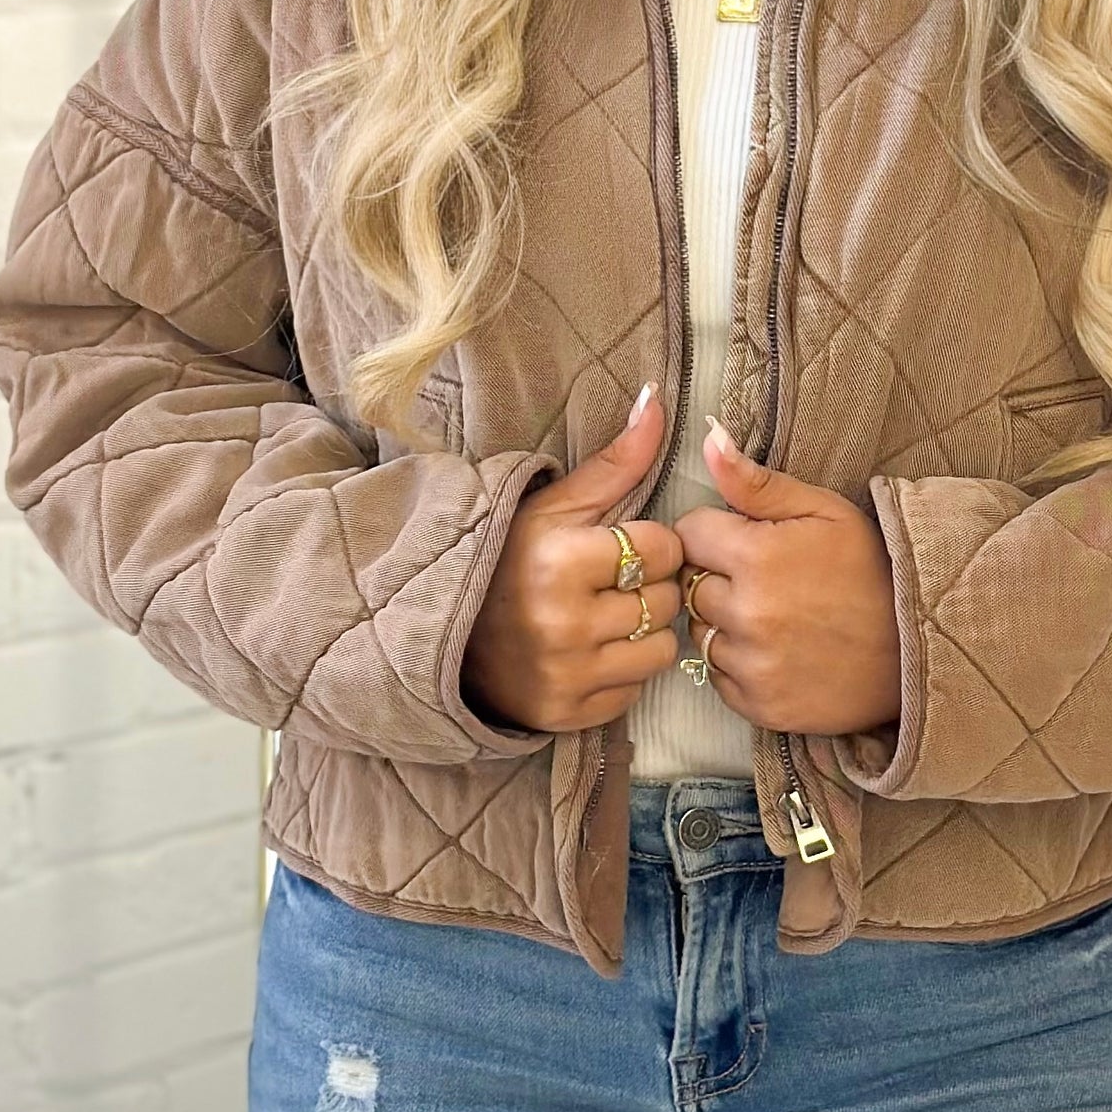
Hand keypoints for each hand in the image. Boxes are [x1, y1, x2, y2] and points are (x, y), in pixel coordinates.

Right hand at [462, 387, 684, 734]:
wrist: (445, 636)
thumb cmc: (507, 560)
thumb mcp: (554, 505)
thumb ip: (616, 460)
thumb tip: (657, 397)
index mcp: (561, 561)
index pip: (662, 547)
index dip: (648, 542)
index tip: (617, 546)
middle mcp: (566, 623)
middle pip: (666, 598)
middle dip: (647, 586)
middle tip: (610, 583)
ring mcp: (568, 675)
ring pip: (662, 649)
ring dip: (644, 631)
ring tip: (606, 617)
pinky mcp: (569, 714)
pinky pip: (636, 690)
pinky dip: (623, 672)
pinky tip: (591, 653)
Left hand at [677, 424, 901, 738]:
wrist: (917, 649)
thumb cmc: (871, 571)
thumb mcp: (824, 511)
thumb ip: (757, 482)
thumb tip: (708, 438)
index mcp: (756, 558)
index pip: (689, 534)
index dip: (714, 533)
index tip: (745, 541)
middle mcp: (745, 615)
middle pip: (690, 586)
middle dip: (717, 578)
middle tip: (767, 581)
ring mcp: (751, 666)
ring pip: (701, 633)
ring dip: (724, 623)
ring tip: (774, 616)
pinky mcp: (758, 706)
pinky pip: (719, 677)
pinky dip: (739, 664)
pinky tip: (777, 650)